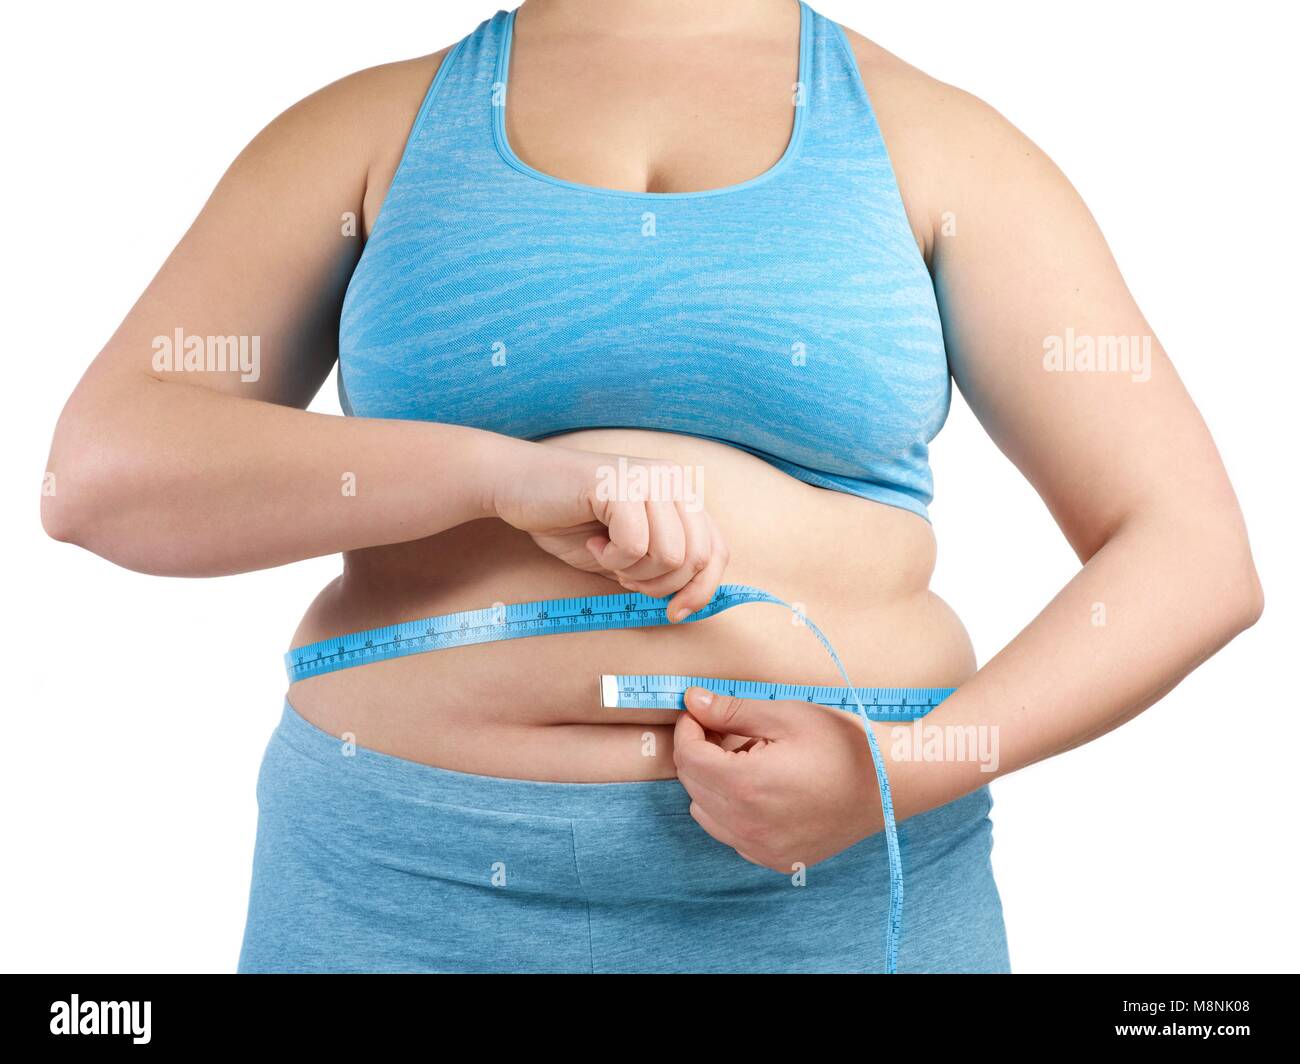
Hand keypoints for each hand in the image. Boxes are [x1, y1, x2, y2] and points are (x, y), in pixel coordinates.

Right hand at [489, 441, 728, 620]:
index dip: (702, 590)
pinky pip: (636, 545)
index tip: (675, 614)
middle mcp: (674, 481)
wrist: (518, 487)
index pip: (717, 551)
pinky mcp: (623, 484)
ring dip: (632, 571)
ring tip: (605, 553)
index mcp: (681, 495)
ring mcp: (651, 479)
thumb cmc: (571, 523)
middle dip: (659, 584)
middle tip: (622, 574)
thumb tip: (690, 603)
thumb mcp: (628, 554)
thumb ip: (661, 569)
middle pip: (697, 559)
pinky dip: (611, 557)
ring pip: (670, 556)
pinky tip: (593, 541)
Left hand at [673, 687, 886, 870]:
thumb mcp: (786, 715)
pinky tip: (763, 790)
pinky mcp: (776, 860)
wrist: (890, 784)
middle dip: (699, 753)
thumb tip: (692, 700)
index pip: (687, 757)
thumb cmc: (842, 743)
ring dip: (712, 784)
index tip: (699, 712)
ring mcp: (761, 849)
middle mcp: (746, 825)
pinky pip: (732, 836)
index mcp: (745, 785)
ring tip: (748, 761)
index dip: (688, 729)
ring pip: (706, 814)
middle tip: (724, 730)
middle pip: (692, 785)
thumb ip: (732, 710)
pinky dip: (732, 812)